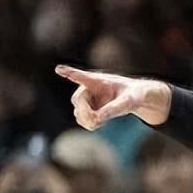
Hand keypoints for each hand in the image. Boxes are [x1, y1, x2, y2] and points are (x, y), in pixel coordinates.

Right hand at [55, 65, 171, 128]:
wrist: (133, 98)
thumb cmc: (132, 95)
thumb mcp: (128, 102)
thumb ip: (113, 109)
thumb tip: (96, 119)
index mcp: (98, 80)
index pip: (80, 76)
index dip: (69, 73)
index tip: (59, 69)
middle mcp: (88, 88)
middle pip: (78, 101)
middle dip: (85, 112)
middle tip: (97, 120)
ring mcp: (86, 99)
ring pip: (78, 112)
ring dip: (88, 119)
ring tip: (101, 121)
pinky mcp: (88, 109)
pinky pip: (82, 119)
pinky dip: (90, 124)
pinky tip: (100, 122)